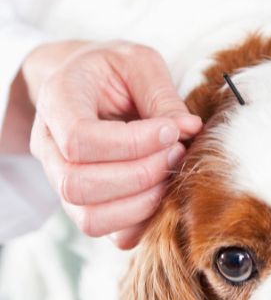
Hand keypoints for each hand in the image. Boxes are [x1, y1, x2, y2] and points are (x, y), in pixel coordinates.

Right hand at [24, 41, 201, 248]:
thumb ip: (162, 96)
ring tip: (172, 174)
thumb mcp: (138, 65)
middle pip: (78, 186)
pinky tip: (163, 194)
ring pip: (91, 219)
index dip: (133, 143)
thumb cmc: (113, 73)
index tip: (172, 132)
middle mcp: (50, 150)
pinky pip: (112, 235)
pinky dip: (143, 223)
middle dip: (140, 175)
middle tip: (176, 153)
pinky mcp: (90, 207)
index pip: (80, 139)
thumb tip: (190, 129)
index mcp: (57, 103)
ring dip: (143, 203)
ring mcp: (65, 184)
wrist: (88, 89)